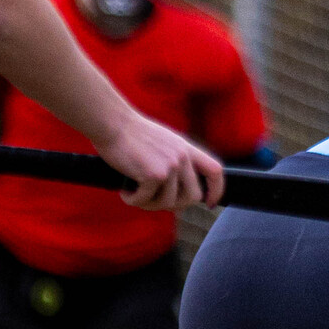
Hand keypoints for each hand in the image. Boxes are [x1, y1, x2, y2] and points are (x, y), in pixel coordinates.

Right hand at [94, 108, 225, 210]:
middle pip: (193, 196)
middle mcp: (182, 157)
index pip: (215, 171)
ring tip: (135, 195)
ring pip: (168, 203)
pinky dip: (133, 200)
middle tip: (154, 202)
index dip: (216, 190)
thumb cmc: (130, 133)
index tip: (209, 203)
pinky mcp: (154, 174)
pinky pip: (146, 200)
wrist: (112, 122)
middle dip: (175, 206)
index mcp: (186, 148)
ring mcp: (170, 166)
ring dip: (149, 204)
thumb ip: (174, 161)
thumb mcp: (163, 142)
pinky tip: (125, 192)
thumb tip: (176, 191)